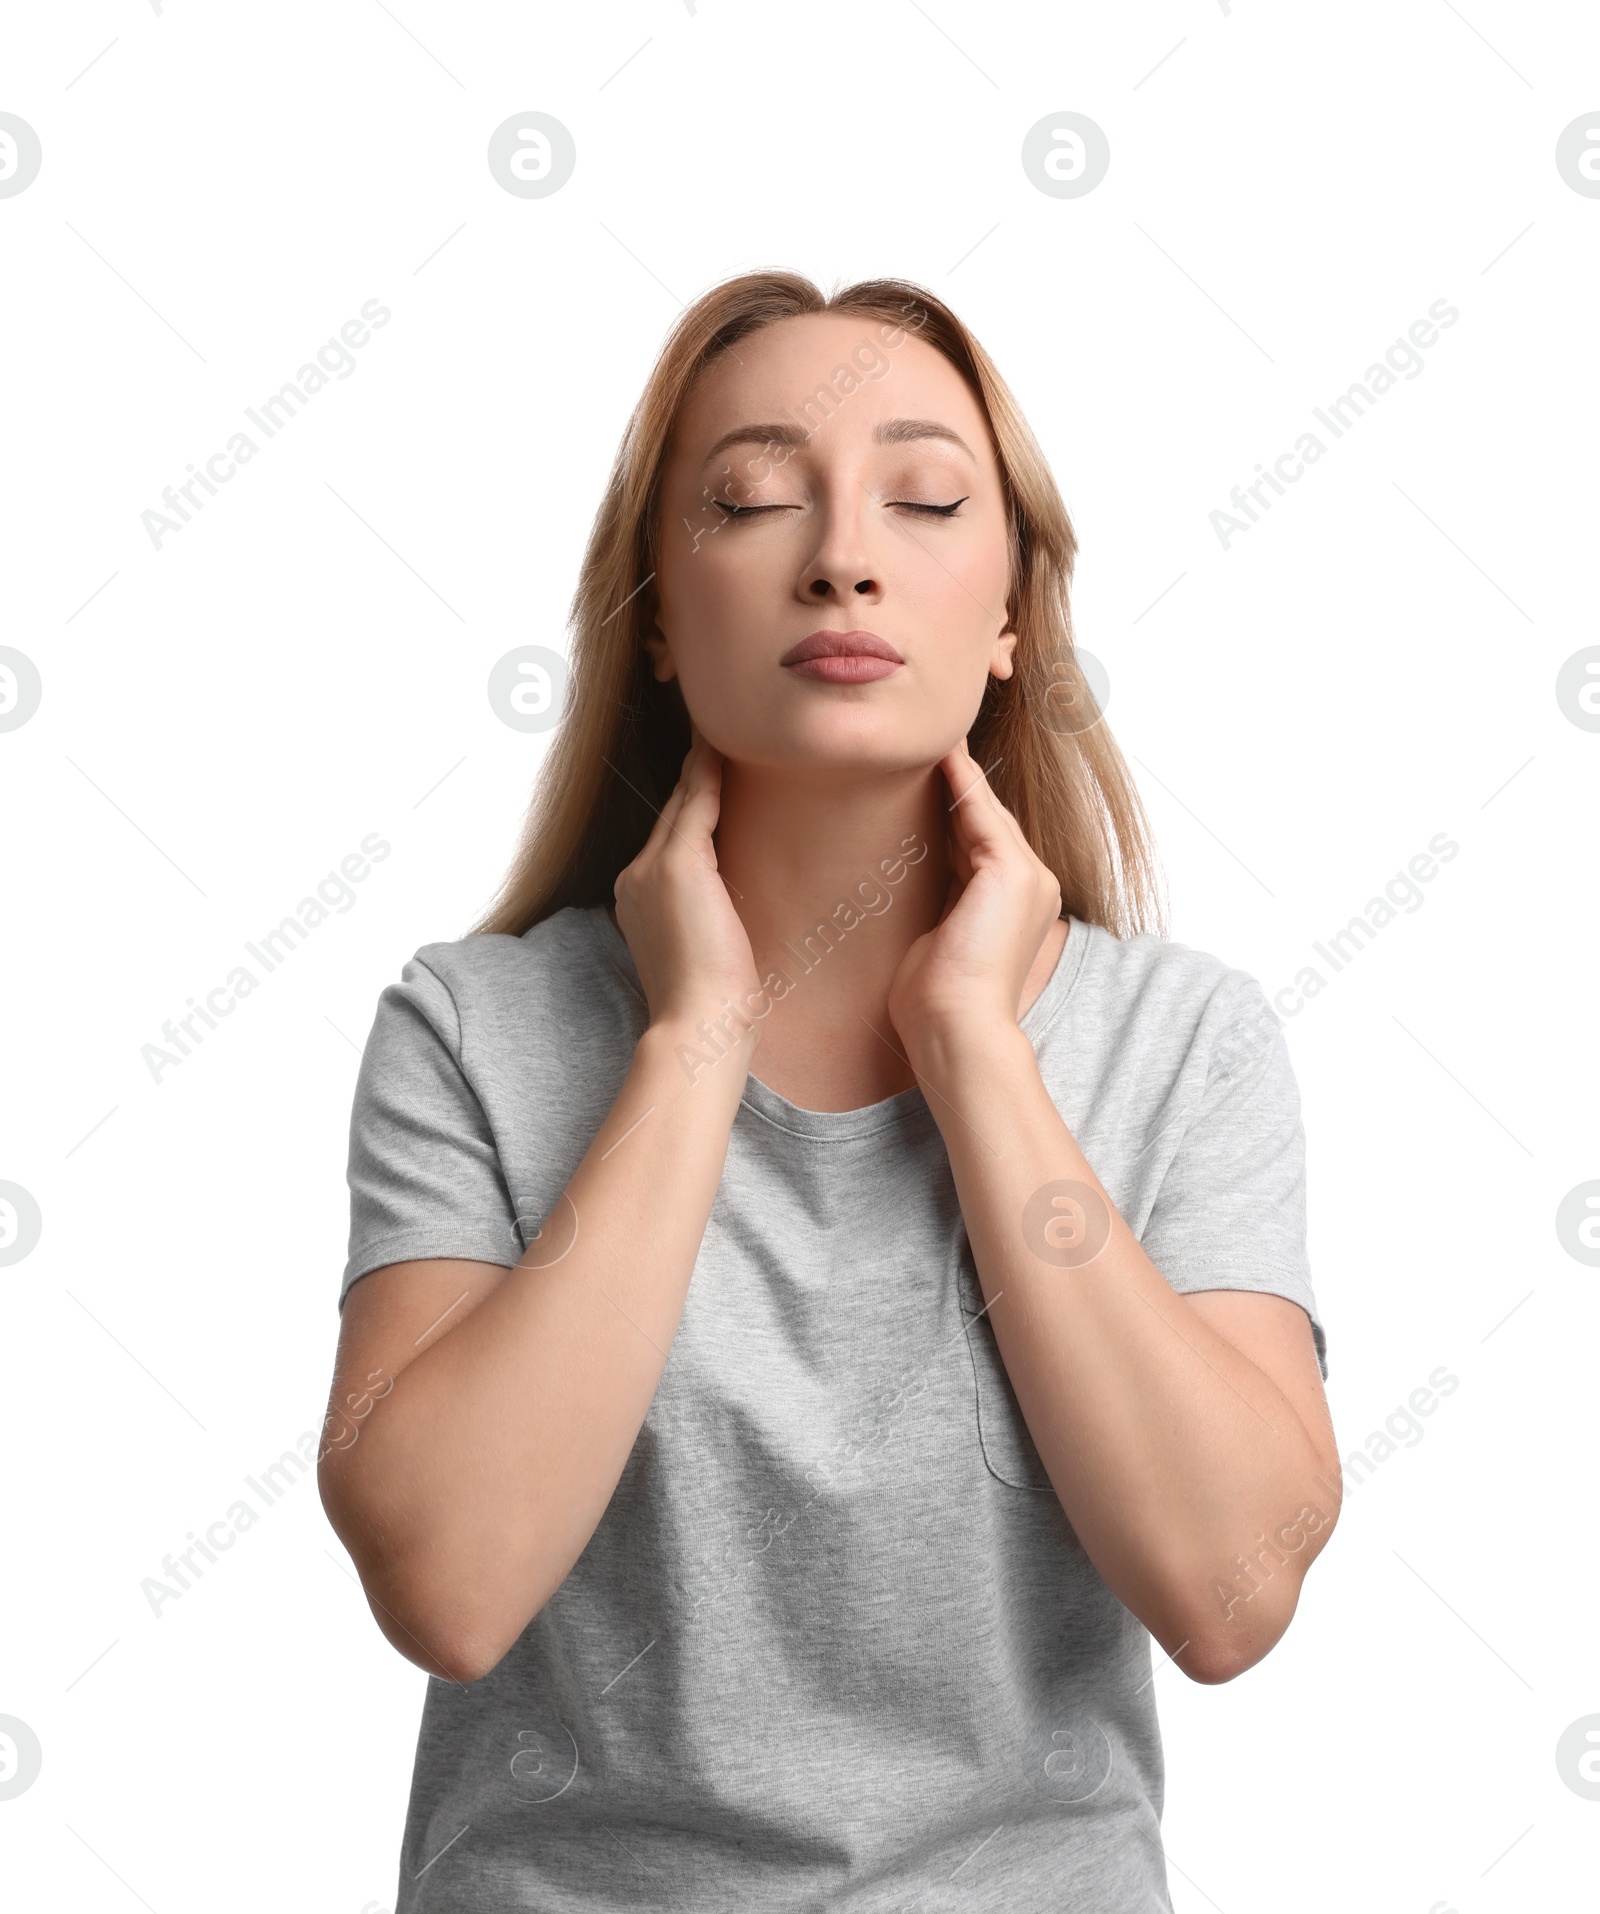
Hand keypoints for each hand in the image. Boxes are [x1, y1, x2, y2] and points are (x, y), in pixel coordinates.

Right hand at [612, 726, 762, 1040]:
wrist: (700, 1025)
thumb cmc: (715, 1004)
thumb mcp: (708, 950)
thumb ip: (710, 917)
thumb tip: (735, 908)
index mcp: (641, 900)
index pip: (671, 840)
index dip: (690, 807)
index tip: (709, 780)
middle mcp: (635, 877)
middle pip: (672, 814)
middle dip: (693, 778)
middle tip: (716, 733)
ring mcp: (650, 868)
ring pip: (683, 803)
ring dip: (701, 766)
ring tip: (722, 730)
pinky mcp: (675, 864)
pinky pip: (697, 803)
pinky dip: (709, 772)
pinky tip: (722, 745)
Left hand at [886, 739, 1061, 1062]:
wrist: (956, 1030)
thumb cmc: (936, 1003)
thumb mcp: (939, 938)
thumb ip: (941, 902)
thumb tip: (913, 878)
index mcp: (1017, 904)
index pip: (982, 842)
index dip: (955, 807)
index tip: (927, 775)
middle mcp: (1033, 886)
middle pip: (988, 820)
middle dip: (958, 781)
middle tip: (926, 739)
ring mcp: (1029, 878)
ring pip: (986, 811)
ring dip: (958, 771)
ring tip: (931, 734)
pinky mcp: (1013, 874)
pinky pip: (980, 814)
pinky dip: (961, 783)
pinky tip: (940, 755)